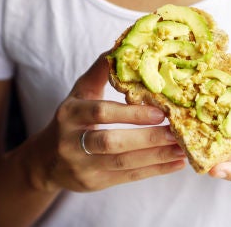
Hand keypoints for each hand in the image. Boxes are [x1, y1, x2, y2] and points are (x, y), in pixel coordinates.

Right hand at [26, 53, 185, 192]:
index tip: (159, 112)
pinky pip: (128, 177)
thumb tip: (122, 47)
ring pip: (124, 163)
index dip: (130, 114)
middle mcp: (72, 142)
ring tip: (183, 149)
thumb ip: (100, 72)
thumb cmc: (71, 119)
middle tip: (178, 133)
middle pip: (112, 142)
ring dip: (157, 156)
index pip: (100, 113)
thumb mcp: (80, 93)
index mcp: (71, 114)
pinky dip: (155, 171)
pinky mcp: (94, 183)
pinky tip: (175, 164)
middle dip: (148, 139)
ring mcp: (83, 166)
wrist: (47, 160)